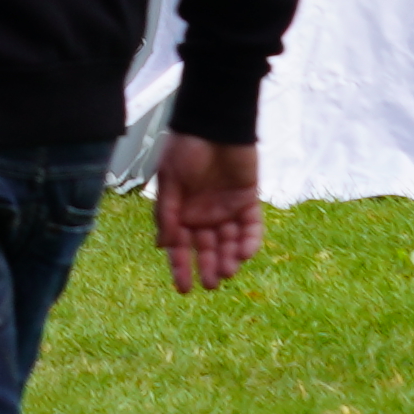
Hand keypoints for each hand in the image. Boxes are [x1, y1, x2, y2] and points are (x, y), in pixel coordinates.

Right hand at [156, 132, 264, 292]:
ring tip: (228, 271)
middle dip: (209, 267)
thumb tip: (162, 246)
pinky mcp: (248, 202)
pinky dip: (249, 242)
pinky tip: (244, 253)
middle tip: (212, 285)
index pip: (180, 246)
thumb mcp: (170, 180)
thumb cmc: (186, 149)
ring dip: (229, 258)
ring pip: (229, 242)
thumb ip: (167, 213)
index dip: (181, 267)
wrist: (215, 125)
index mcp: (181, 211)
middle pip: (207, 249)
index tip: (184, 289)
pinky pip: (251, 228)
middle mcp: (204, 214)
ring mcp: (227, 209)